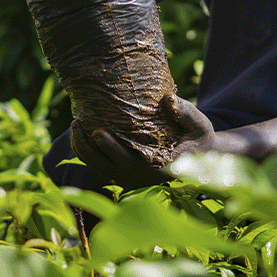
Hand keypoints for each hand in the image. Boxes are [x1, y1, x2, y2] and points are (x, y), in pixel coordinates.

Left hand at [80, 96, 216, 188]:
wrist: (201, 158)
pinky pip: (99, 165)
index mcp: (159, 169)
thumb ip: (187, 113)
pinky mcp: (123, 174)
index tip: (97, 131)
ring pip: (98, 167)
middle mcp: (141, 177)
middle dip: (87, 146)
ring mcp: (130, 178)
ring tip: (75, 124)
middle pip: (106, 166)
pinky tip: (81, 132)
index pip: (129, 161)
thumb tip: (169, 99)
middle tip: (77, 122)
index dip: (111, 148)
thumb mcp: (201, 125)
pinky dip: (87, 151)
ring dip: (82, 149)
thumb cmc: (199, 138)